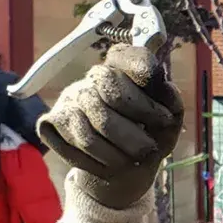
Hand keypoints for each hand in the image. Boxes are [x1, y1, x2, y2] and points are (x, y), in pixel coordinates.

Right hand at [37, 44, 182, 208]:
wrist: (124, 165)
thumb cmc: (148, 135)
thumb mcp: (168, 123)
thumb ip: (172, 105)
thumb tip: (165, 89)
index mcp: (125, 67)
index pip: (127, 56)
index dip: (144, 72)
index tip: (160, 106)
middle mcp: (94, 76)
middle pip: (111, 92)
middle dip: (134, 130)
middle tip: (150, 149)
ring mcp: (70, 97)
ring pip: (90, 130)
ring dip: (118, 154)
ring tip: (133, 161)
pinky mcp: (51, 120)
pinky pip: (73, 145)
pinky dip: (97, 163)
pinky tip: (110, 165)